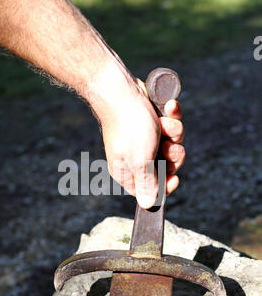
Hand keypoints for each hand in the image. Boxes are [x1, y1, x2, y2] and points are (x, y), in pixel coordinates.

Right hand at [101, 78, 184, 208]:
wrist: (121, 89)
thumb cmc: (129, 126)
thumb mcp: (140, 160)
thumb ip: (147, 184)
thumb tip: (148, 205)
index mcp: (129, 172)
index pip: (151, 190)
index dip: (166, 185)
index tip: (174, 178)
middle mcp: (138, 158)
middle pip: (167, 167)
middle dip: (172, 154)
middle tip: (167, 145)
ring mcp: (147, 140)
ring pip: (173, 144)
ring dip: (173, 132)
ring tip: (163, 122)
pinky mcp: (154, 124)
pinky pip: (171, 126)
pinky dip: (172, 116)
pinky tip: (169, 107)